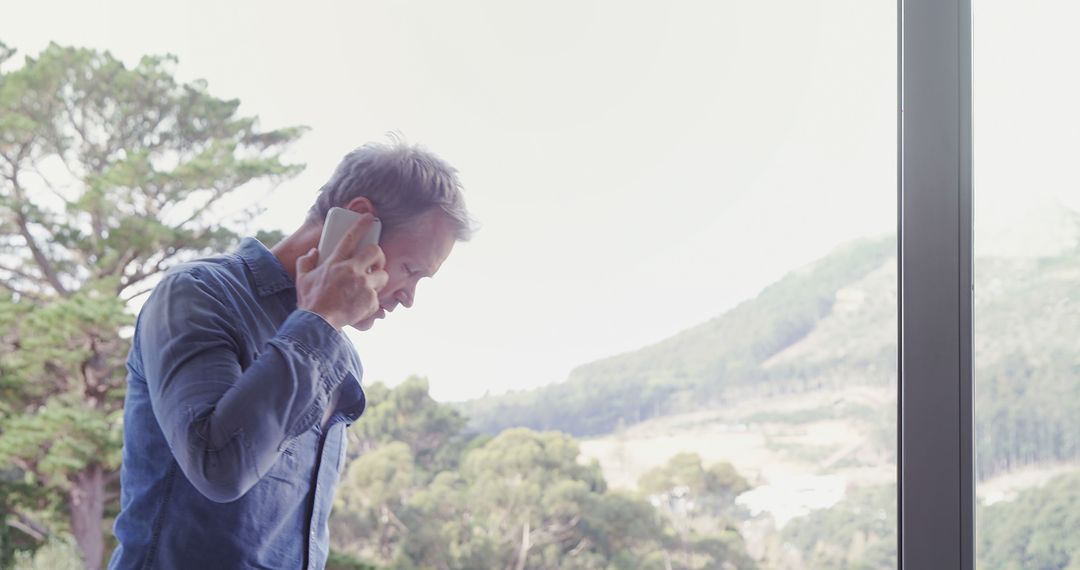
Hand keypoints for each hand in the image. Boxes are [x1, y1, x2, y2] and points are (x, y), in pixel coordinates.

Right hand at [295, 214, 387, 328]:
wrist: (318, 324)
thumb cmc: (310, 302)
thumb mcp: (302, 279)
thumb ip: (305, 262)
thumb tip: (313, 251)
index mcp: (335, 263)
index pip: (351, 238)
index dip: (361, 225)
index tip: (370, 218)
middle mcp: (352, 271)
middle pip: (376, 251)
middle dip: (379, 255)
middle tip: (375, 262)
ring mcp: (364, 286)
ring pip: (383, 275)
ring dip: (378, 280)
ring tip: (370, 286)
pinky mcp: (371, 301)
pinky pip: (378, 298)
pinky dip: (372, 302)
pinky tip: (361, 306)